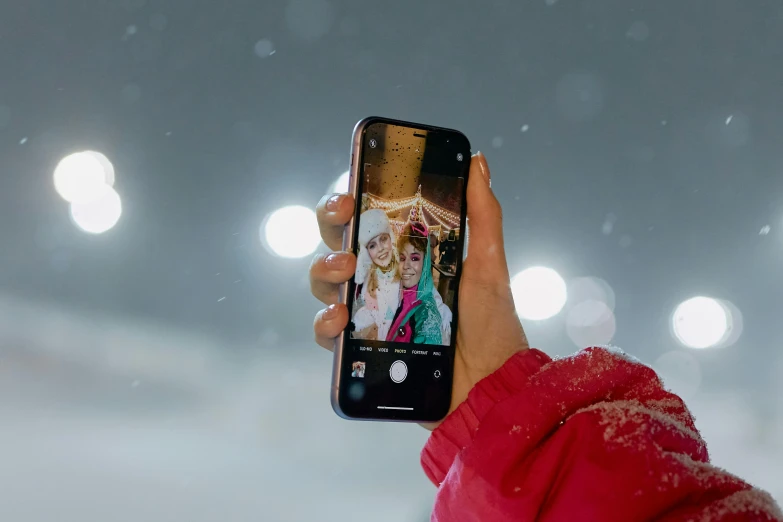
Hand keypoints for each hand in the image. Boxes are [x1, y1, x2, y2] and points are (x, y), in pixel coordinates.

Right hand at [309, 152, 528, 428]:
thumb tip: (478, 160)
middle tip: (345, 219)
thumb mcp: (489, 263)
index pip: (367, 219)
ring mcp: (368, 314)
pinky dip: (324, 324)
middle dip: (331, 225)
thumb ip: (482, 213)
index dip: (350, 199)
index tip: (352, 191)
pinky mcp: (361, 351)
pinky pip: (328, 334)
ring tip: (344, 272)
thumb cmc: (492, 325)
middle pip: (337, 243)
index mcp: (407, 255)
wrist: (491, 387)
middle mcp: (381, 281)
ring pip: (325, 283)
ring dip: (323, 270)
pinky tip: (339, 319)